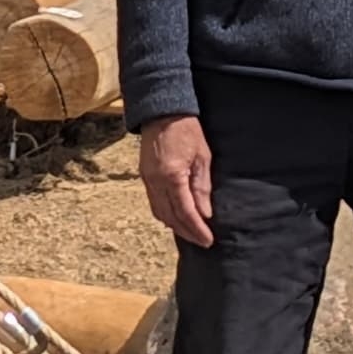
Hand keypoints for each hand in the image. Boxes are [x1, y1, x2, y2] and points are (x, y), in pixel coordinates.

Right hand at [137, 116, 215, 247]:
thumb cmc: (186, 130)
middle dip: (187, 232)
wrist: (162, 112)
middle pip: (170, 217)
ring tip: (191, 233)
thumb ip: (202, 187)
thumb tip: (205, 213)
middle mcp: (156, 182)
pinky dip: (166, 215)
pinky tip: (176, 218)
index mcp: (172, 176)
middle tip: (202, 241)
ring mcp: (147, 180)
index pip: (185, 212)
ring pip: (159, 213)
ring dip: (175, 226)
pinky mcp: (144, 177)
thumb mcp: (202, 157)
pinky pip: (154, 203)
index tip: (208, 240)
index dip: (197, 229)